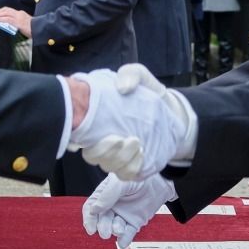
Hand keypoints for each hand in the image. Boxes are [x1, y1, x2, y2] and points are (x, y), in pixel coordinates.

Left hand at [0, 7, 30, 36]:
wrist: (39, 30)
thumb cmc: (33, 29)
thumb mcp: (25, 23)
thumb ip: (17, 22)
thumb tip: (9, 25)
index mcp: (21, 13)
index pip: (9, 9)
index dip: (1, 11)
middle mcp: (19, 14)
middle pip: (6, 10)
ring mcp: (18, 18)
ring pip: (5, 14)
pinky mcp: (18, 23)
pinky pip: (7, 19)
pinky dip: (1, 19)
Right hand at [67, 64, 196, 180]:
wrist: (170, 111)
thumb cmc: (146, 94)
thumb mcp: (140, 76)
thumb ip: (130, 74)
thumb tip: (123, 88)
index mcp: (95, 121)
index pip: (78, 135)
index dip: (80, 139)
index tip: (98, 135)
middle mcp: (101, 141)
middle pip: (92, 156)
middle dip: (104, 151)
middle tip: (121, 138)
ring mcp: (116, 156)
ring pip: (109, 166)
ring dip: (122, 157)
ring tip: (137, 142)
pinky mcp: (131, 166)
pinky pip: (126, 174)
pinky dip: (132, 166)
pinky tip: (142, 153)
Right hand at [83, 174, 175, 247]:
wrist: (161, 180)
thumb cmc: (139, 176)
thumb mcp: (120, 182)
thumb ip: (107, 195)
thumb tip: (94, 210)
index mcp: (105, 194)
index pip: (91, 208)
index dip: (89, 219)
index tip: (91, 229)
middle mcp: (112, 206)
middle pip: (101, 220)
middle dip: (102, 227)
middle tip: (105, 233)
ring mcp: (123, 215)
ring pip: (114, 228)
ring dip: (114, 231)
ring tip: (119, 230)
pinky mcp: (135, 222)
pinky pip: (128, 234)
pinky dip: (124, 240)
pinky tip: (123, 242)